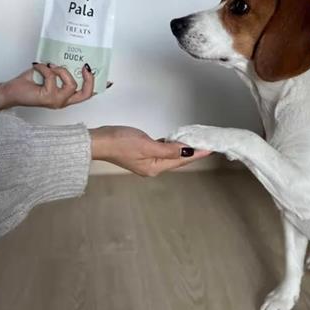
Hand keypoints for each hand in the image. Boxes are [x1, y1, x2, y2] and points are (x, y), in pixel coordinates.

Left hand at [0, 63, 94, 109]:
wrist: (10, 91)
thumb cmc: (28, 83)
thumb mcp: (48, 74)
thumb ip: (60, 70)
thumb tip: (70, 58)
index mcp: (65, 97)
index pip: (85, 95)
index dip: (97, 87)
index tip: (108, 81)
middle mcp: (63, 101)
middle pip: (85, 94)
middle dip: (89, 79)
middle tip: (85, 66)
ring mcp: (57, 101)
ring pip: (71, 84)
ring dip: (61, 70)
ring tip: (51, 65)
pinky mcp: (48, 98)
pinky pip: (53, 78)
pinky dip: (45, 68)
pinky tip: (37, 66)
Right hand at [89, 126, 210, 176]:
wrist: (99, 141)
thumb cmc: (121, 142)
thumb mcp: (147, 145)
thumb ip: (167, 148)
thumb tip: (187, 151)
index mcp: (155, 168)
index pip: (180, 160)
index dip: (196, 154)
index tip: (210, 148)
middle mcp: (153, 167)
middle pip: (177, 160)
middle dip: (192, 153)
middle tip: (207, 145)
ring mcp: (146, 161)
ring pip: (169, 155)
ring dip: (182, 149)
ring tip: (196, 143)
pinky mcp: (141, 153)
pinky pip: (161, 150)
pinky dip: (170, 146)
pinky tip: (175, 141)